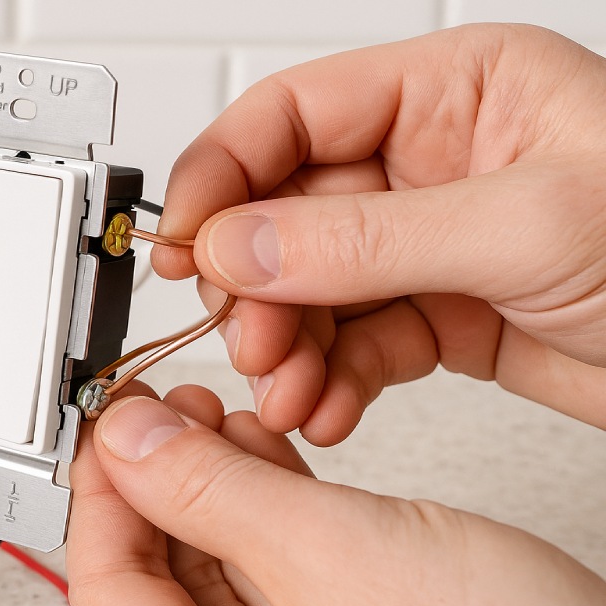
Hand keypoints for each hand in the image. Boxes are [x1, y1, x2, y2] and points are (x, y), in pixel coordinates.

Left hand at [66, 391, 605, 605]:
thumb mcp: (335, 560)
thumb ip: (216, 494)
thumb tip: (129, 441)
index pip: (105, 586)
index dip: (101, 489)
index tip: (107, 421)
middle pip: (157, 571)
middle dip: (161, 475)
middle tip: (160, 406)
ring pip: (217, 560)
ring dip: (214, 479)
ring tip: (214, 414)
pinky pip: (275, 567)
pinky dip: (265, 502)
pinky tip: (264, 447)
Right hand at [153, 24, 605, 443]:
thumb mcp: (527, 226)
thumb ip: (367, 237)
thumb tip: (240, 245)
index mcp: (456, 93)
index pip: (293, 116)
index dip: (223, 174)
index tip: (183, 241)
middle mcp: (435, 162)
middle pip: (289, 211)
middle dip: (257, 282)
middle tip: (246, 335)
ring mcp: (434, 242)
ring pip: (312, 287)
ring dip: (286, 344)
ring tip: (288, 388)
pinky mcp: (444, 314)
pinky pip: (354, 342)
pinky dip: (328, 379)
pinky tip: (324, 407)